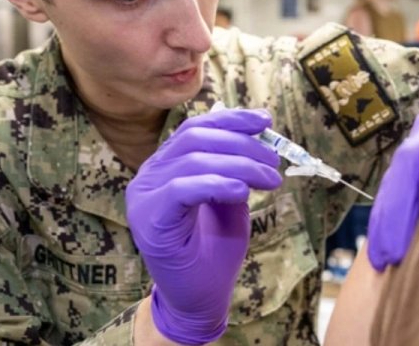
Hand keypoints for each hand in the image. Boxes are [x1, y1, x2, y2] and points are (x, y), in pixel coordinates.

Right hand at [126, 108, 282, 344]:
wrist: (197, 299)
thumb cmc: (213, 250)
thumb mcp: (231, 201)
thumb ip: (236, 169)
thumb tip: (259, 136)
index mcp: (166, 165)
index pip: (196, 128)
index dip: (232, 119)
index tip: (266, 120)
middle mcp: (150, 175)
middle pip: (195, 138)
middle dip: (241, 143)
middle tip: (274, 162)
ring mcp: (144, 195)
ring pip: (192, 160)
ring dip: (239, 165)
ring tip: (269, 179)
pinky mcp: (148, 218)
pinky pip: (182, 189)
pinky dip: (216, 184)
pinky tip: (242, 192)